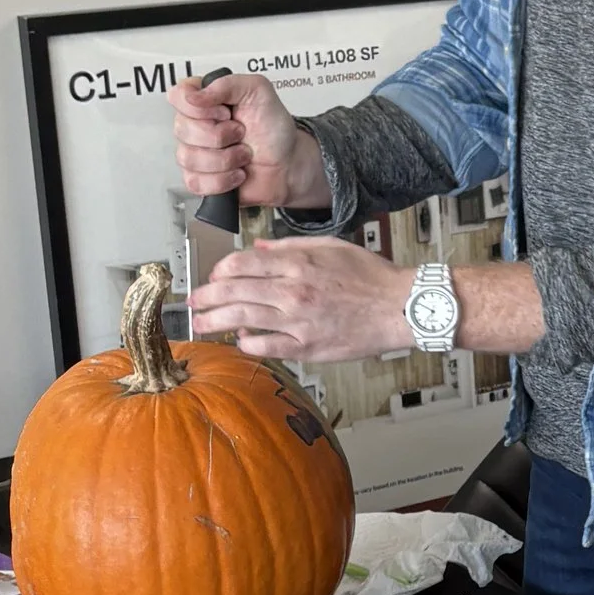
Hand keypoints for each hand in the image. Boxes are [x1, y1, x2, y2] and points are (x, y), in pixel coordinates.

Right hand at [172, 72, 326, 213]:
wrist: (288, 164)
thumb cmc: (274, 128)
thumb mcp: (258, 91)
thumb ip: (227, 83)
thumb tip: (194, 95)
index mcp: (205, 99)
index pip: (178, 96)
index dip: (201, 108)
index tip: (225, 112)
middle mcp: (196, 124)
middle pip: (182, 129)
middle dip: (220, 136)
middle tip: (241, 133)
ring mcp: (196, 152)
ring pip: (188, 157)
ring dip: (225, 159)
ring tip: (243, 154)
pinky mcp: (200, 178)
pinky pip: (195, 182)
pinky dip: (222, 180)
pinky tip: (236, 173)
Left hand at [187, 237, 412, 361]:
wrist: (400, 308)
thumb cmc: (371, 277)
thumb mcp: (331, 247)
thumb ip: (291, 248)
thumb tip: (259, 249)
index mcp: (298, 263)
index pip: (243, 263)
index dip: (220, 270)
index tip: (214, 276)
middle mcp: (294, 291)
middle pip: (235, 291)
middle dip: (207, 297)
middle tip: (193, 302)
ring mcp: (299, 321)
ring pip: (244, 319)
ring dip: (216, 322)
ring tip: (200, 325)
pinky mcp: (307, 347)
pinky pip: (267, 347)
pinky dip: (248, 343)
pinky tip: (241, 340)